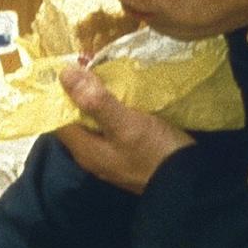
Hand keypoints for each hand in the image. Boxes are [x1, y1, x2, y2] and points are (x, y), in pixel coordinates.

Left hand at [52, 64, 194, 194]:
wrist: (190, 183)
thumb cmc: (155, 152)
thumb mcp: (125, 123)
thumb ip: (94, 101)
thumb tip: (64, 74)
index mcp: (85, 150)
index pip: (57, 119)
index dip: (59, 93)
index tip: (66, 67)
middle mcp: (93, 155)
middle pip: (76, 119)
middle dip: (79, 92)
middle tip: (87, 63)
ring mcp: (111, 155)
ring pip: (95, 122)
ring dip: (97, 99)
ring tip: (105, 72)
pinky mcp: (129, 152)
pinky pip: (113, 126)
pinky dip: (114, 109)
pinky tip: (124, 95)